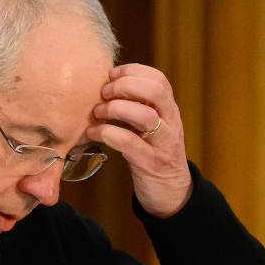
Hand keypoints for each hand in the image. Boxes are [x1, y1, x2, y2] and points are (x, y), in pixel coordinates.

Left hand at [86, 64, 191, 217]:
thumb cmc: (152, 154)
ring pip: (146, 116)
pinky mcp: (151, 163)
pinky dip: (107, 134)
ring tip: (97, 113)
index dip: (132, 71)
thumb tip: (104, 86)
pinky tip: (93, 133)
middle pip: (156, 91)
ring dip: (116, 109)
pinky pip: (129, 143)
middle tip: (104, 94)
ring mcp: (163, 143)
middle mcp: (171, 123)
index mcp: (169, 110)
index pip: (158, 79)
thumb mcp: (148, 127)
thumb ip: (136, 107)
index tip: (110, 76)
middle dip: (125, 86)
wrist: (171, 193)